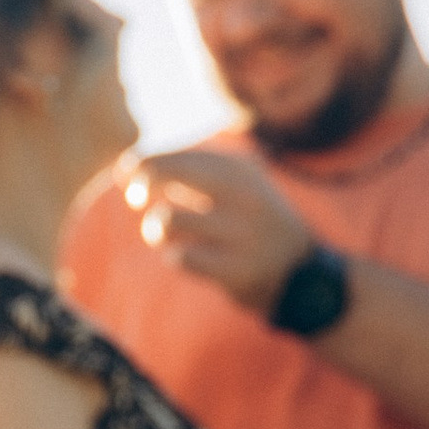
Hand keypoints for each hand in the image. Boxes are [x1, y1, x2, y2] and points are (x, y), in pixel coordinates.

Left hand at [133, 149, 314, 317]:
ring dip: (156, 229)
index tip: (130, 173)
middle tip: (135, 199)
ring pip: (167, 220)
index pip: (178, 155)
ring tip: (162, 235)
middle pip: (166, 174)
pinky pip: (182, 258)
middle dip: (141, 185)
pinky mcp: (239, 270)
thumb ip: (190, 172)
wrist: (301, 272)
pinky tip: (183, 257)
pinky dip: (175, 257)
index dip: (145, 162)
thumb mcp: (235, 185)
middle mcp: (244, 195)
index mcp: (242, 169)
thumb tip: (127, 168)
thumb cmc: (251, 223)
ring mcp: (243, 233)